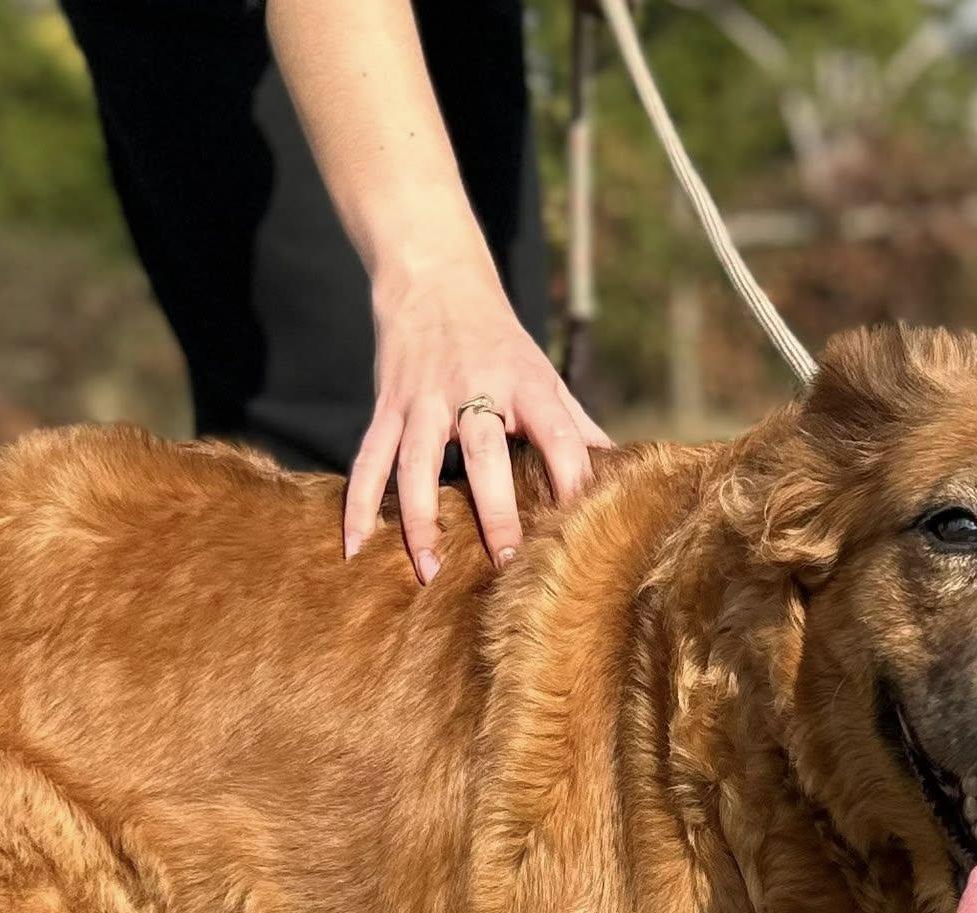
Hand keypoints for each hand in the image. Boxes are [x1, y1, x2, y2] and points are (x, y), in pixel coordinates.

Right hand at [345, 268, 612, 581]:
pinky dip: (358, 505)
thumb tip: (622, 473)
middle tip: (505, 564)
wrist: (432, 276)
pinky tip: (354, 548)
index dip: (572, 477)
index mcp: (525, 382)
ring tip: (429, 573)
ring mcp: (424, 400)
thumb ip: (574, 425)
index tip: (579, 527)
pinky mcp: (387, 406)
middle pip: (484, 455)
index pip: (557, 433)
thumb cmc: (497, 339)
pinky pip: (369, 461)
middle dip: (496, 511)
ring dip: (422, 521)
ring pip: (417, 464)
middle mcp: (473, 389)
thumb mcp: (541, 372)